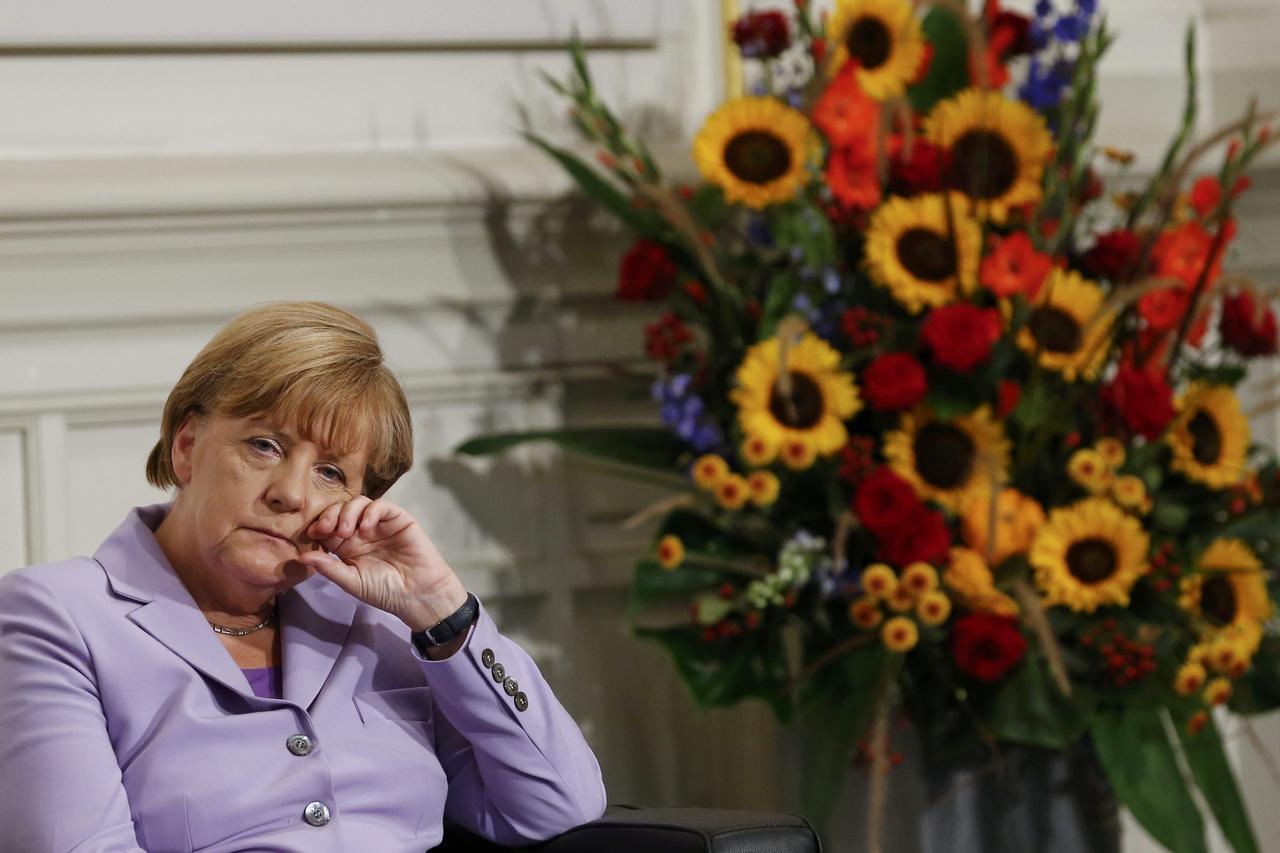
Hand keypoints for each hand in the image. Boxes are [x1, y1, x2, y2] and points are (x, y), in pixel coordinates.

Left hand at [298, 497, 468, 632]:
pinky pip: (381, 506)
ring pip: (358, 503)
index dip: (318, 527)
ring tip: (345, 531)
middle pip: (339, 511)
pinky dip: (370, 512)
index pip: (327, 527)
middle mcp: (361, 531)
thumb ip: (329, 567)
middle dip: (329, 516)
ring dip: (347, 512)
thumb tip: (301, 557)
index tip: (311, 535)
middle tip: (325, 529)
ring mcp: (379, 524)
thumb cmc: (384, 591)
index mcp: (347, 546)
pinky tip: (366, 528)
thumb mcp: (351, 581)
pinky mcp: (398, 519)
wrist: (417, 594)